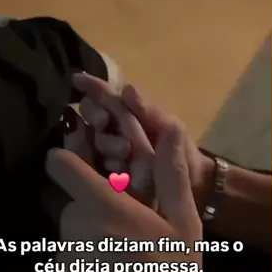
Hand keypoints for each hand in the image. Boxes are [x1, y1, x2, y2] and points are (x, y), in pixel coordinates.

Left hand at [45, 121, 204, 271]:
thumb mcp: (182, 222)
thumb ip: (171, 173)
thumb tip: (171, 127)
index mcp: (100, 206)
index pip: (59, 166)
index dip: (66, 160)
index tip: (82, 167)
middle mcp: (72, 229)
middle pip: (71, 204)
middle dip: (92, 210)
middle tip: (126, 229)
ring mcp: (61, 262)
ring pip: (70, 237)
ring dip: (89, 241)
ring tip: (124, 263)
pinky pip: (69, 267)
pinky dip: (84, 270)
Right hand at [73, 72, 214, 211]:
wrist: (193, 188)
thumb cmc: (183, 152)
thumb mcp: (171, 129)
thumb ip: (148, 112)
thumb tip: (126, 89)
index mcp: (128, 114)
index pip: (103, 94)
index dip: (90, 87)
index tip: (78, 82)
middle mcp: (112, 130)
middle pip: (91, 115)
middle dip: (96, 116)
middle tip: (105, 124)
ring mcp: (107, 154)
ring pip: (90, 141)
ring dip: (104, 145)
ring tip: (124, 156)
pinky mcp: (106, 177)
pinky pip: (92, 166)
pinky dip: (100, 166)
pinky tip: (118, 172)